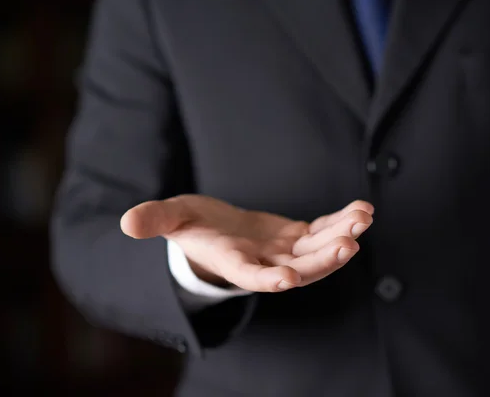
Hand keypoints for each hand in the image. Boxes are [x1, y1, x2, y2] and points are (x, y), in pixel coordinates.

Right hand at [120, 194, 373, 291]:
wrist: (214, 232)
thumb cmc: (190, 226)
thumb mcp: (171, 218)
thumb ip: (154, 220)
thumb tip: (126, 223)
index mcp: (233, 262)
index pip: (250, 276)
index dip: (268, 278)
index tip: (290, 279)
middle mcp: (263, 262)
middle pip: (297, 268)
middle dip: (323, 258)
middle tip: (348, 242)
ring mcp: (283, 251)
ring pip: (317, 252)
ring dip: (341, 238)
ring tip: (363, 217)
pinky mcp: (296, 237)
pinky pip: (322, 232)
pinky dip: (340, 222)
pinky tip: (362, 210)